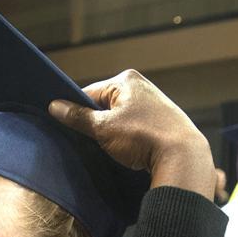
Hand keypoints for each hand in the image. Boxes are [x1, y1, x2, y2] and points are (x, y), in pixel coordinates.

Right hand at [48, 70, 213, 198]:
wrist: (183, 156)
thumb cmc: (143, 137)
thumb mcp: (104, 128)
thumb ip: (78, 117)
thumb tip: (55, 106)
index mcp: (126, 80)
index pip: (90, 93)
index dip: (78, 112)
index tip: (72, 130)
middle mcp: (142, 86)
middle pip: (106, 105)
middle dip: (98, 124)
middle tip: (95, 143)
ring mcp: (155, 103)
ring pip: (122, 118)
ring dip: (114, 134)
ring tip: (115, 149)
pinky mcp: (164, 121)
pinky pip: (137, 127)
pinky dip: (131, 138)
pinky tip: (132, 151)